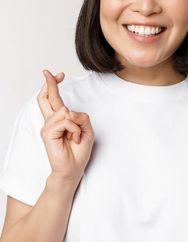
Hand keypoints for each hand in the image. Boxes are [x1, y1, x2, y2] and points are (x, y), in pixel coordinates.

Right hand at [37, 69, 94, 184]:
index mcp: (60, 119)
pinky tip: (73, 138)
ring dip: (77, 124)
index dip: (54, 86)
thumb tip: (68, 111)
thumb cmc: (79, 150)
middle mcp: (52, 121)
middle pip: (47, 98)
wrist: (73, 168)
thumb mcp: (86, 129)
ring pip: (65, 111)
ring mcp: (48, 126)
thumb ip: (80, 117)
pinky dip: (75, 129)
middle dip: (49, 84)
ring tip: (76, 136)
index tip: (59, 74)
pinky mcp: (47, 132)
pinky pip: (66, 121)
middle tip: (49, 72)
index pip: (54, 99)